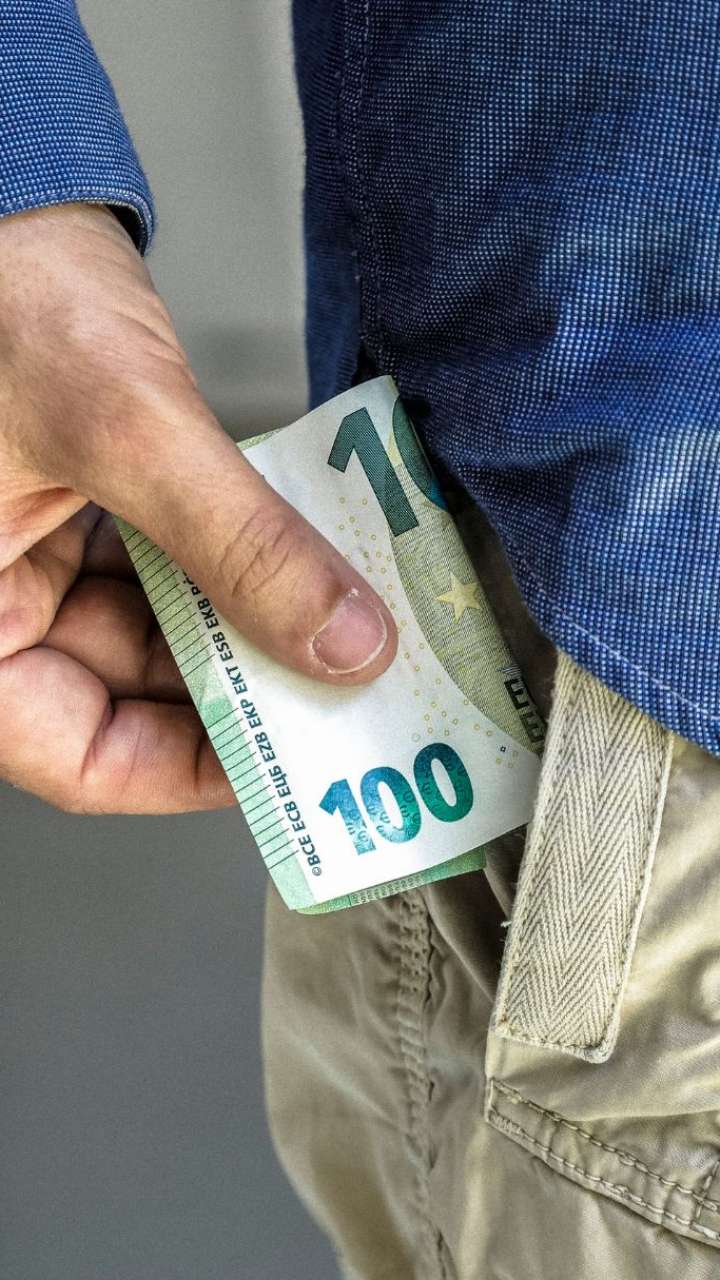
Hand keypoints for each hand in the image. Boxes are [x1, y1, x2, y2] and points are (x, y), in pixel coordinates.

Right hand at [0, 204, 396, 813]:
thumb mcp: (121, 428)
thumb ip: (238, 545)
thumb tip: (340, 641)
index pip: (80, 757)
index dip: (191, 773)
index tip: (294, 759)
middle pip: (129, 697)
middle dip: (240, 688)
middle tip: (338, 688)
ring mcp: (31, 558)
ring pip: (158, 633)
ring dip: (246, 624)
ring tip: (335, 626)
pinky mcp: (73, 511)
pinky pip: (163, 567)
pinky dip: (228, 566)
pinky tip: (293, 562)